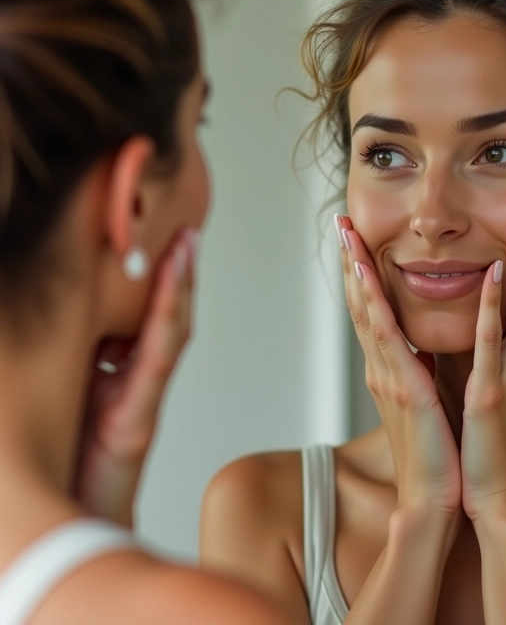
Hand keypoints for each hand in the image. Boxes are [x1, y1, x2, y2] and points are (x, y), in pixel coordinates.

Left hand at [73, 229, 197, 526]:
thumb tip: (78, 327)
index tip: (166, 241)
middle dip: (175, 275)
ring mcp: (139, 402)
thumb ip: (82, 366)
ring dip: (177, 289)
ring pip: (168, 334)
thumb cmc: (66, 473)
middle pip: (163, 319)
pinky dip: (165, 321)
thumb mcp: (69, 404)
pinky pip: (156, 362)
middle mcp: (133, 386)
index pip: (144, 320)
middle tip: (183, 230)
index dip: (159, 281)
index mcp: (116, 380)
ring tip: (183, 247)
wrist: (69, 531)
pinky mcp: (136, 422)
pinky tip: (170, 292)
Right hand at [336, 215, 461, 522]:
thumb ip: (418, 369)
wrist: (435, 501)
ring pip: (368, 313)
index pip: (371, 311)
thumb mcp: (424, 401)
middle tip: (342, 223)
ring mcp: (389, 378)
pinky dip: (378, 300)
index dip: (361, 274)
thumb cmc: (437, 452)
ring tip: (349, 237)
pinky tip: (373, 271)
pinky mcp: (405, 389)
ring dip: (358, 272)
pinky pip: (391, 335)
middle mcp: (382, 368)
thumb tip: (423, 344)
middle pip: (361, 305)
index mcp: (390, 370)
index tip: (356, 239)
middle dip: (351, 262)